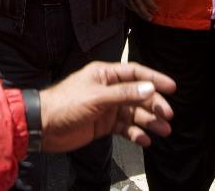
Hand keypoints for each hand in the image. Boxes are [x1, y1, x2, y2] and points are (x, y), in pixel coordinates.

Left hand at [39, 61, 175, 152]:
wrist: (43, 127)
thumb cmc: (66, 104)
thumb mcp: (97, 97)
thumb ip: (124, 94)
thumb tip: (149, 88)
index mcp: (106, 75)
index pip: (136, 73)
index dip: (154, 79)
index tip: (171, 87)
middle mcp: (109, 89)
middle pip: (139, 95)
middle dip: (154, 105)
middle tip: (168, 115)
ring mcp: (107, 108)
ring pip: (134, 113)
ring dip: (149, 121)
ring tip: (164, 131)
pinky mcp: (103, 125)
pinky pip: (124, 128)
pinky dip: (135, 133)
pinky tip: (144, 140)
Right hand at [128, 0, 162, 20]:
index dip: (151, 5)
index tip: (156, 10)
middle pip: (139, 5)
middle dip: (145, 12)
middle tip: (151, 18)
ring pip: (132, 6)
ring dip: (139, 12)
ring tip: (144, 17)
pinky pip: (126, 3)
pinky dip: (131, 8)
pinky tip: (134, 10)